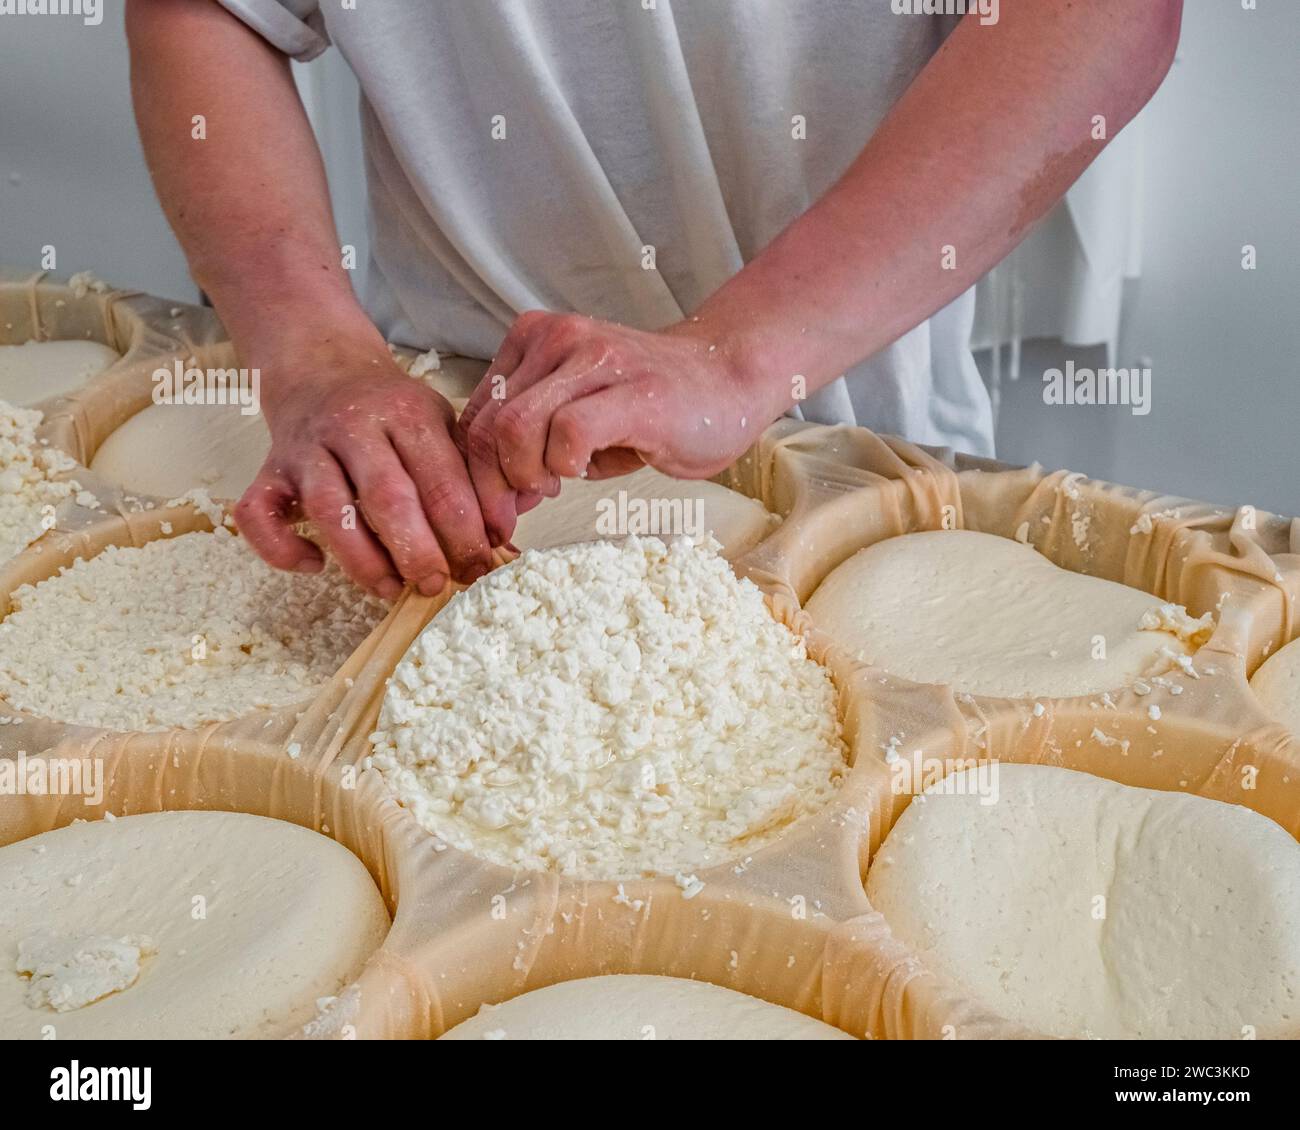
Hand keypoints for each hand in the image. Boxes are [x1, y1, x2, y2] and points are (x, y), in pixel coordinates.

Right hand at [235, 337, 492, 597]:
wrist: (321, 369)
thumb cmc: (393, 412)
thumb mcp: (440, 423)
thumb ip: (471, 471)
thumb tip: (505, 531)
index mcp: (407, 413)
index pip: (443, 478)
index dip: (466, 529)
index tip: (481, 565)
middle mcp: (354, 427)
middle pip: (387, 496)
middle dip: (418, 550)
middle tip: (437, 585)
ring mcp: (307, 449)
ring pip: (329, 509)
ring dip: (363, 559)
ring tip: (391, 589)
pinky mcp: (268, 470)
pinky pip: (258, 515)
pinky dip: (280, 548)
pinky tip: (314, 566)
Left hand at [456, 312, 769, 544]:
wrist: (727, 381)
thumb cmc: (651, 407)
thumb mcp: (575, 416)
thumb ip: (530, 443)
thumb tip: (493, 497)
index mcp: (534, 339)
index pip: (477, 413)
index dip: (474, 472)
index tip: (494, 509)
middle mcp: (559, 337)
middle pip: (490, 424)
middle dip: (492, 485)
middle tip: (514, 515)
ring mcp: (596, 359)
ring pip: (518, 426)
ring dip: (527, 475)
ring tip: (555, 485)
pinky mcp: (633, 391)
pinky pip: (570, 432)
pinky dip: (564, 463)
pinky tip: (582, 470)